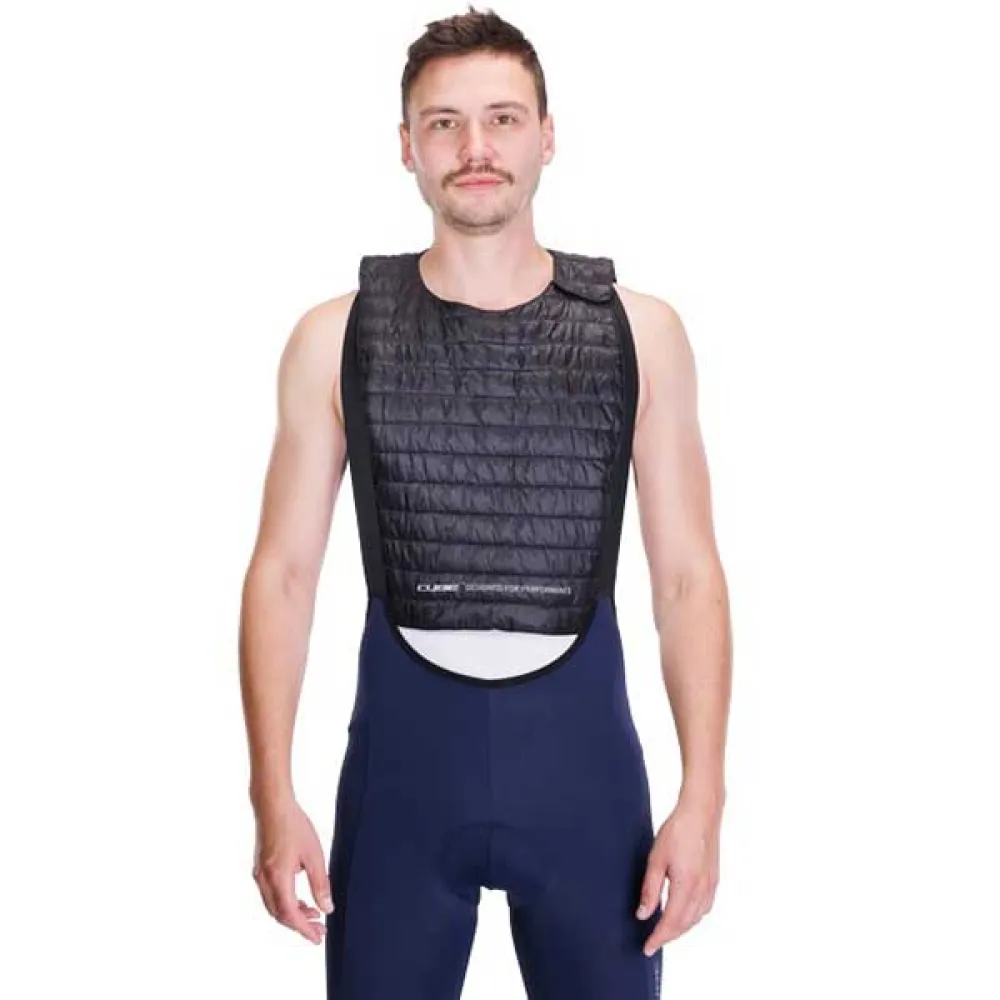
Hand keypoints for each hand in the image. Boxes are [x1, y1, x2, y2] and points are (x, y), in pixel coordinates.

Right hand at [252, 796, 333, 943]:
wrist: (273, 805)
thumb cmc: (294, 825)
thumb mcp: (314, 855)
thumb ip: (320, 884)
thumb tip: (327, 908)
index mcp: (278, 878)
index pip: (290, 914)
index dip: (304, 929)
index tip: (318, 937)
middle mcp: (264, 880)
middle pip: (280, 914)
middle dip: (300, 925)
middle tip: (319, 929)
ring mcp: (259, 875)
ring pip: (274, 906)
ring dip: (293, 914)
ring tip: (314, 914)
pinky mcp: (260, 868)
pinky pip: (270, 895)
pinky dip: (285, 902)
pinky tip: (300, 898)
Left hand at [636, 794, 721, 954]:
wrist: (701, 812)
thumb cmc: (678, 830)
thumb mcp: (656, 858)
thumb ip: (650, 889)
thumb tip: (643, 914)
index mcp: (686, 886)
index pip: (670, 922)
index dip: (658, 938)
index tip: (647, 948)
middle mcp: (701, 890)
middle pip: (684, 924)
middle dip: (668, 936)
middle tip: (652, 942)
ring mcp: (710, 885)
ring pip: (695, 918)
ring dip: (681, 928)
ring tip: (665, 931)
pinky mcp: (714, 879)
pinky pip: (704, 908)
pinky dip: (692, 917)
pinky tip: (684, 914)